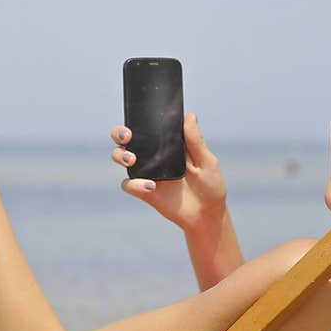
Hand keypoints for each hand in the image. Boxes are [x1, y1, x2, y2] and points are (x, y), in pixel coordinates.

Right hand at [111, 113, 226, 232]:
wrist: (207, 214)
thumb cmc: (210, 185)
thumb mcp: (206, 162)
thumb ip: (196, 141)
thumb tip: (190, 116)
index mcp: (168, 144)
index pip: (148, 127)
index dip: (137, 119)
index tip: (138, 116)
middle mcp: (153, 156)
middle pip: (126, 140)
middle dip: (119, 133)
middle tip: (128, 136)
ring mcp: (147, 173)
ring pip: (122, 158)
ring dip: (121, 155)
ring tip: (132, 160)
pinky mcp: (144, 191)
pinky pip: (129, 184)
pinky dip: (135, 184)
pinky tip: (151, 186)